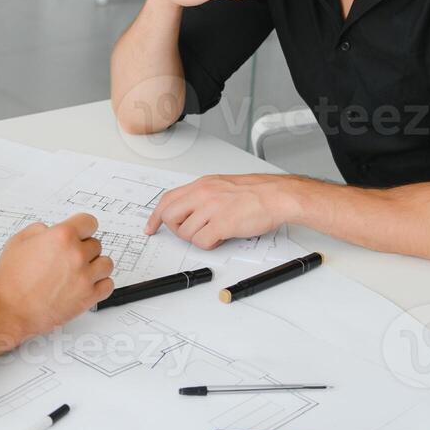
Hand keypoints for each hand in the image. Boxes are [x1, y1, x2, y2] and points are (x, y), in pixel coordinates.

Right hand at [0, 213, 113, 375]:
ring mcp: (85, 277)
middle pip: (96, 244)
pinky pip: (108, 285)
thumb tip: (51, 231)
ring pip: (106, 264)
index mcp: (61, 237)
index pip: (89, 222)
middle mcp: (76, 255)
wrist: (8, 309)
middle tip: (69, 258)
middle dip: (83, 249)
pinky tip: (86, 285)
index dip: (83, 228)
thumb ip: (40, 231)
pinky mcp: (88, 297)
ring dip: (94, 266)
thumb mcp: (18, 241)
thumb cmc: (10, 280)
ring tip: (79, 272)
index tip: (81, 233)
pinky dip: (100, 284)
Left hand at [145, 174, 296, 249]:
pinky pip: (201, 242)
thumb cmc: (256, 193)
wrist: (278, 196)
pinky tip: (221, 238)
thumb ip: (203, 196)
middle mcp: (203, 194)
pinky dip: (209, 245)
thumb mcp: (222, 185)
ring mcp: (211, 208)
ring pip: (185, 233)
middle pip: (170, 216)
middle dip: (176, 229)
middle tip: (191, 233)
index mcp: (202, 184)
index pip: (167, 199)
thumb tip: (188, 211)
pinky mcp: (222, 223)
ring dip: (198, 238)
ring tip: (215, 233)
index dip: (156, 216)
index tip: (151, 227)